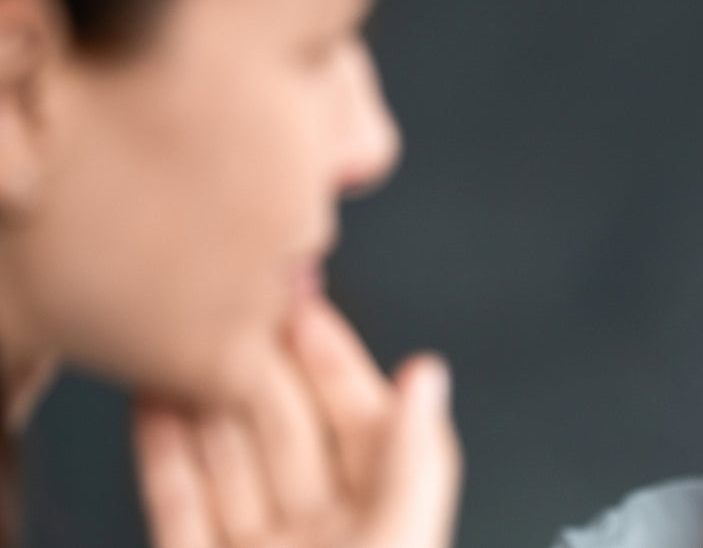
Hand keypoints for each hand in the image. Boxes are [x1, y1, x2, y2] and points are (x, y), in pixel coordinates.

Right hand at [132, 296, 461, 547]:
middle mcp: (324, 535)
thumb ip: (412, 456)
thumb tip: (429, 372)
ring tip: (180, 339)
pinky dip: (162, 454)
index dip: (332, 358)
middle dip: (259, 367)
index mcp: (385, 520)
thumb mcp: (398, 533)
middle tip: (231, 306)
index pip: (361, 418)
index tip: (303, 302)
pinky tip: (150, 403)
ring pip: (228, 463)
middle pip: (286, 433)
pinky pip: (178, 506)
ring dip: (204, 400)